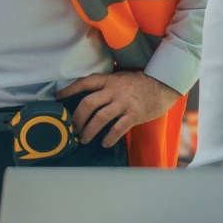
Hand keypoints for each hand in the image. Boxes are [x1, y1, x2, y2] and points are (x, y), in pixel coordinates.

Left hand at [56, 71, 179, 147]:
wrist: (164, 85)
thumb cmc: (140, 84)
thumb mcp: (120, 79)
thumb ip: (105, 86)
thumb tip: (87, 98)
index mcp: (109, 80)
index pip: (84, 83)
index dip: (69, 90)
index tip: (57, 98)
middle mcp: (114, 90)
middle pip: (88, 103)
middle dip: (77, 118)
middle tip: (73, 128)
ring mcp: (124, 102)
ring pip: (100, 118)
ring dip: (89, 131)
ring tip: (83, 139)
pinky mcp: (135, 114)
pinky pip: (118, 128)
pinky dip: (109, 137)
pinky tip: (104, 143)